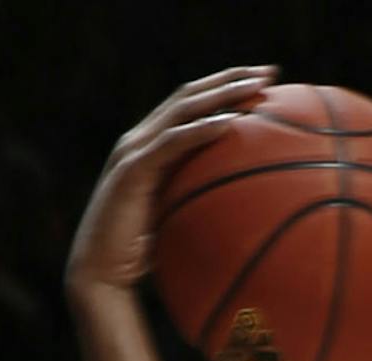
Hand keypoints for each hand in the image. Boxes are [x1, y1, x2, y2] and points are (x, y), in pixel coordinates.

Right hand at [66, 68, 277, 294]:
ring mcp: (134, 151)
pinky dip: (201, 130)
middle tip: (270, 72)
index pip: (191, 105)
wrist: (101, 276)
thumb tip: (247, 221)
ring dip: (221, 95)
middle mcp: (141, 140)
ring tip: (256, 88)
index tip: (265, 83)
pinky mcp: (132, 170)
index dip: (225, 88)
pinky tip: (230, 124)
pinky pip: (172, 143)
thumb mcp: (180, 226)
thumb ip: (201, 209)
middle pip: (190, 96)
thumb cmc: (143, 260)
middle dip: (230, 79)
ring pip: (182, 109)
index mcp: (152, 147)